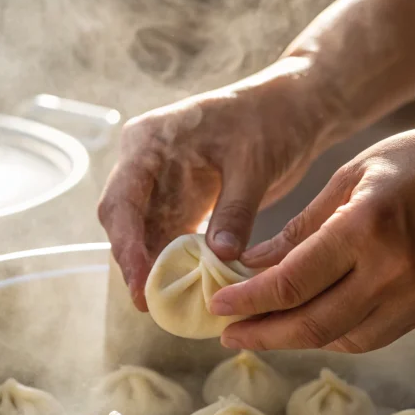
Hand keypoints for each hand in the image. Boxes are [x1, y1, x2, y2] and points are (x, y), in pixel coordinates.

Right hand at [98, 58, 335, 309]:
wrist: (292, 110)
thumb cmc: (270, 121)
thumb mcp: (253, 164)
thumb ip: (235, 210)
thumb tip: (219, 256)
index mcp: (149, 143)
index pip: (122, 200)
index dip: (126, 245)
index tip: (139, 282)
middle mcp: (145, 165)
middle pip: (124, 223)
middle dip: (135, 263)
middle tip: (150, 304)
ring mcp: (161, 186)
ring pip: (144, 236)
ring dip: (154, 268)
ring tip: (167, 305)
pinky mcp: (182, 204)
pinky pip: (169, 239)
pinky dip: (176, 263)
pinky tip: (188, 287)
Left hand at [211, 120, 414, 351]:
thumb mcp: (356, 172)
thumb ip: (304, 225)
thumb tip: (257, 262)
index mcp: (367, 227)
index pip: (292, 283)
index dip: (248, 301)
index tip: (218, 306)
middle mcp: (392, 272)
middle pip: (311, 325)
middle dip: (261, 335)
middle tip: (227, 334)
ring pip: (341, 340)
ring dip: (295, 341)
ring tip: (261, 332)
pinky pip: (372, 336)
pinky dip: (334, 336)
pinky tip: (309, 325)